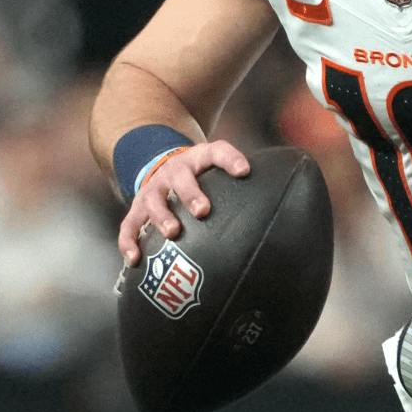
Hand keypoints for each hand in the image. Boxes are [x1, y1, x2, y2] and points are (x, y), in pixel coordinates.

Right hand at [118, 140, 250, 265]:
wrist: (159, 164)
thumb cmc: (200, 177)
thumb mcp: (217, 170)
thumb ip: (244, 186)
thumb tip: (283, 223)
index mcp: (198, 159)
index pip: (217, 151)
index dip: (230, 159)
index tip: (244, 171)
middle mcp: (174, 172)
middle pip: (182, 178)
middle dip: (192, 194)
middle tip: (203, 210)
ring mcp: (153, 190)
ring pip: (153, 201)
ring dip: (162, 216)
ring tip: (172, 233)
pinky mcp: (136, 209)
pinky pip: (128, 225)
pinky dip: (129, 241)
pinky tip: (136, 260)